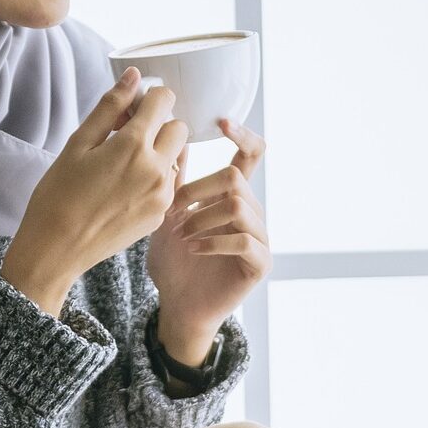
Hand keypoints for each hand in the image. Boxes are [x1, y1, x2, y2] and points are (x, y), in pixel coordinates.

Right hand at [1, 69, 187, 312]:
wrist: (56, 250)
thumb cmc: (58, 194)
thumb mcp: (78, 144)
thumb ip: (110, 107)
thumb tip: (133, 76)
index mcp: (134, 145)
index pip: (164, 100)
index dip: (148, 99)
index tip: (132, 108)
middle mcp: (157, 168)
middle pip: (179, 128)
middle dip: (159, 125)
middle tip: (128, 136)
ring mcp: (163, 194)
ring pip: (178, 157)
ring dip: (160, 153)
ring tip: (124, 167)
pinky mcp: (162, 214)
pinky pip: (170, 184)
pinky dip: (156, 179)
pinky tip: (126, 190)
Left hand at [145, 118, 270, 347]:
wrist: (177, 306)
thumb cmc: (173, 261)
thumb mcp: (167, 214)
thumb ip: (175, 180)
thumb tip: (173, 136)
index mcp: (233, 196)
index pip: (250, 155)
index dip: (242, 134)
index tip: (222, 122)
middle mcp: (252, 212)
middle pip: (236, 178)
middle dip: (200, 189)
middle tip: (173, 208)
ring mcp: (260, 237)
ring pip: (239, 205)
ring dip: (203, 217)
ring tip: (181, 234)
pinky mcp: (259, 263)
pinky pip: (245, 240)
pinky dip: (215, 241)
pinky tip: (194, 249)